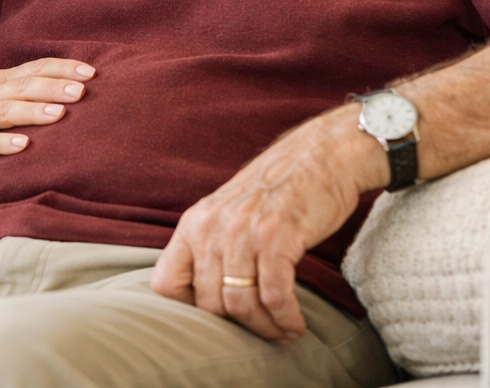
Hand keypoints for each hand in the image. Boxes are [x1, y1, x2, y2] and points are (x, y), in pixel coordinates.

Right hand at [0, 58, 94, 177]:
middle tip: (82, 90)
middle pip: (25, 86)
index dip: (62, 68)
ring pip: (7, 111)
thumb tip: (70, 92)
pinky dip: (4, 143)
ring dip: (34, 111)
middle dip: (54, 87)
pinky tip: (24, 146)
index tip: (91, 71)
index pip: (35, 68)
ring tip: (60, 114)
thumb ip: (24, 93)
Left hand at [149, 105, 386, 343]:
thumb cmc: (280, 189)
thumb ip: (213, 245)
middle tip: (260, 334)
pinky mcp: (277, 237)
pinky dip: (285, 319)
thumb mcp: (231, 211)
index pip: (165, 283)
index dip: (185, 311)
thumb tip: (207, 297)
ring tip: (282, 333)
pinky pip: (274, 297)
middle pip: (208, 304)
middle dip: (236, 328)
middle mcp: (211, 228)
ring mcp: (243, 232)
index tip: (217, 320)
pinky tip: (295, 325)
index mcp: (194, 223)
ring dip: (264, 328)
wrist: (324, 154)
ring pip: (240, 305)